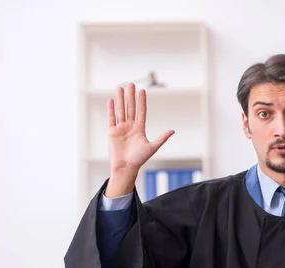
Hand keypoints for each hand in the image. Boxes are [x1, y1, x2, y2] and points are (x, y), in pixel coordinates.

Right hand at [104, 83, 174, 197]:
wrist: (126, 167)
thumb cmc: (139, 159)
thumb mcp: (153, 147)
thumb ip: (162, 138)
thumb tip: (173, 131)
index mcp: (140, 128)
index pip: (141, 111)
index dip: (142, 101)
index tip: (142, 90)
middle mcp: (130, 126)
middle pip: (131, 108)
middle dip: (131, 96)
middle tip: (131, 84)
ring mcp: (121, 128)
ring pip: (121, 110)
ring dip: (121, 99)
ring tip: (121, 88)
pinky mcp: (112, 132)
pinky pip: (111, 118)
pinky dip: (111, 109)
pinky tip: (111, 100)